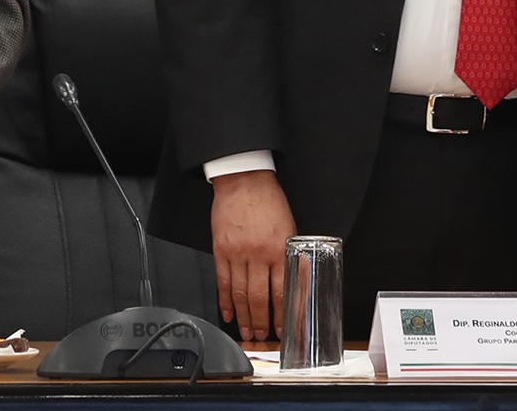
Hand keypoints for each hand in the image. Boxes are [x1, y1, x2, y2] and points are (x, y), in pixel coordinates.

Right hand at [209, 169, 295, 341]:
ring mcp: (237, 253)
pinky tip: (228, 313)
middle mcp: (258, 253)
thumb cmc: (268, 201)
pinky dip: (225, 300)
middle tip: (265, 335)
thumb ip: (289, 253)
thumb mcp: (289, 226)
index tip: (286, 328)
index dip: (284, 313)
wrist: (244, 181)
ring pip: (240, 293)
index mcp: (279, 248)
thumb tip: (295, 279)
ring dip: (244, 316)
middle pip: (259, 296)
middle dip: (263, 320)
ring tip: (247, 331)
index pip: (284, 289)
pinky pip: (222, 281)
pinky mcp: (221, 251)